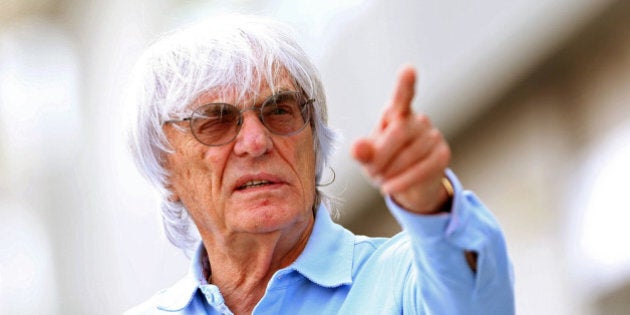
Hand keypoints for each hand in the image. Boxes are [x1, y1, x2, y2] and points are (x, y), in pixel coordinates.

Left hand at [351, 65, 450, 213]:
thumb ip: (363, 152)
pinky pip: (421, 170)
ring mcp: (433, 136)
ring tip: (382, 179)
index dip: (405, 84)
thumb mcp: (368, 158)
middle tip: (371, 172)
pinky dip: (402, 182)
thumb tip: (357, 148)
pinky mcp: (443, 155)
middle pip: (398, 134)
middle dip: (380, 157)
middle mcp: (418, 120)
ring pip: (409, 155)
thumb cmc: (384, 162)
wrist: (406, 184)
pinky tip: (389, 188)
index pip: (402, 96)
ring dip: (389, 172)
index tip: (408, 70)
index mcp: (397, 113)